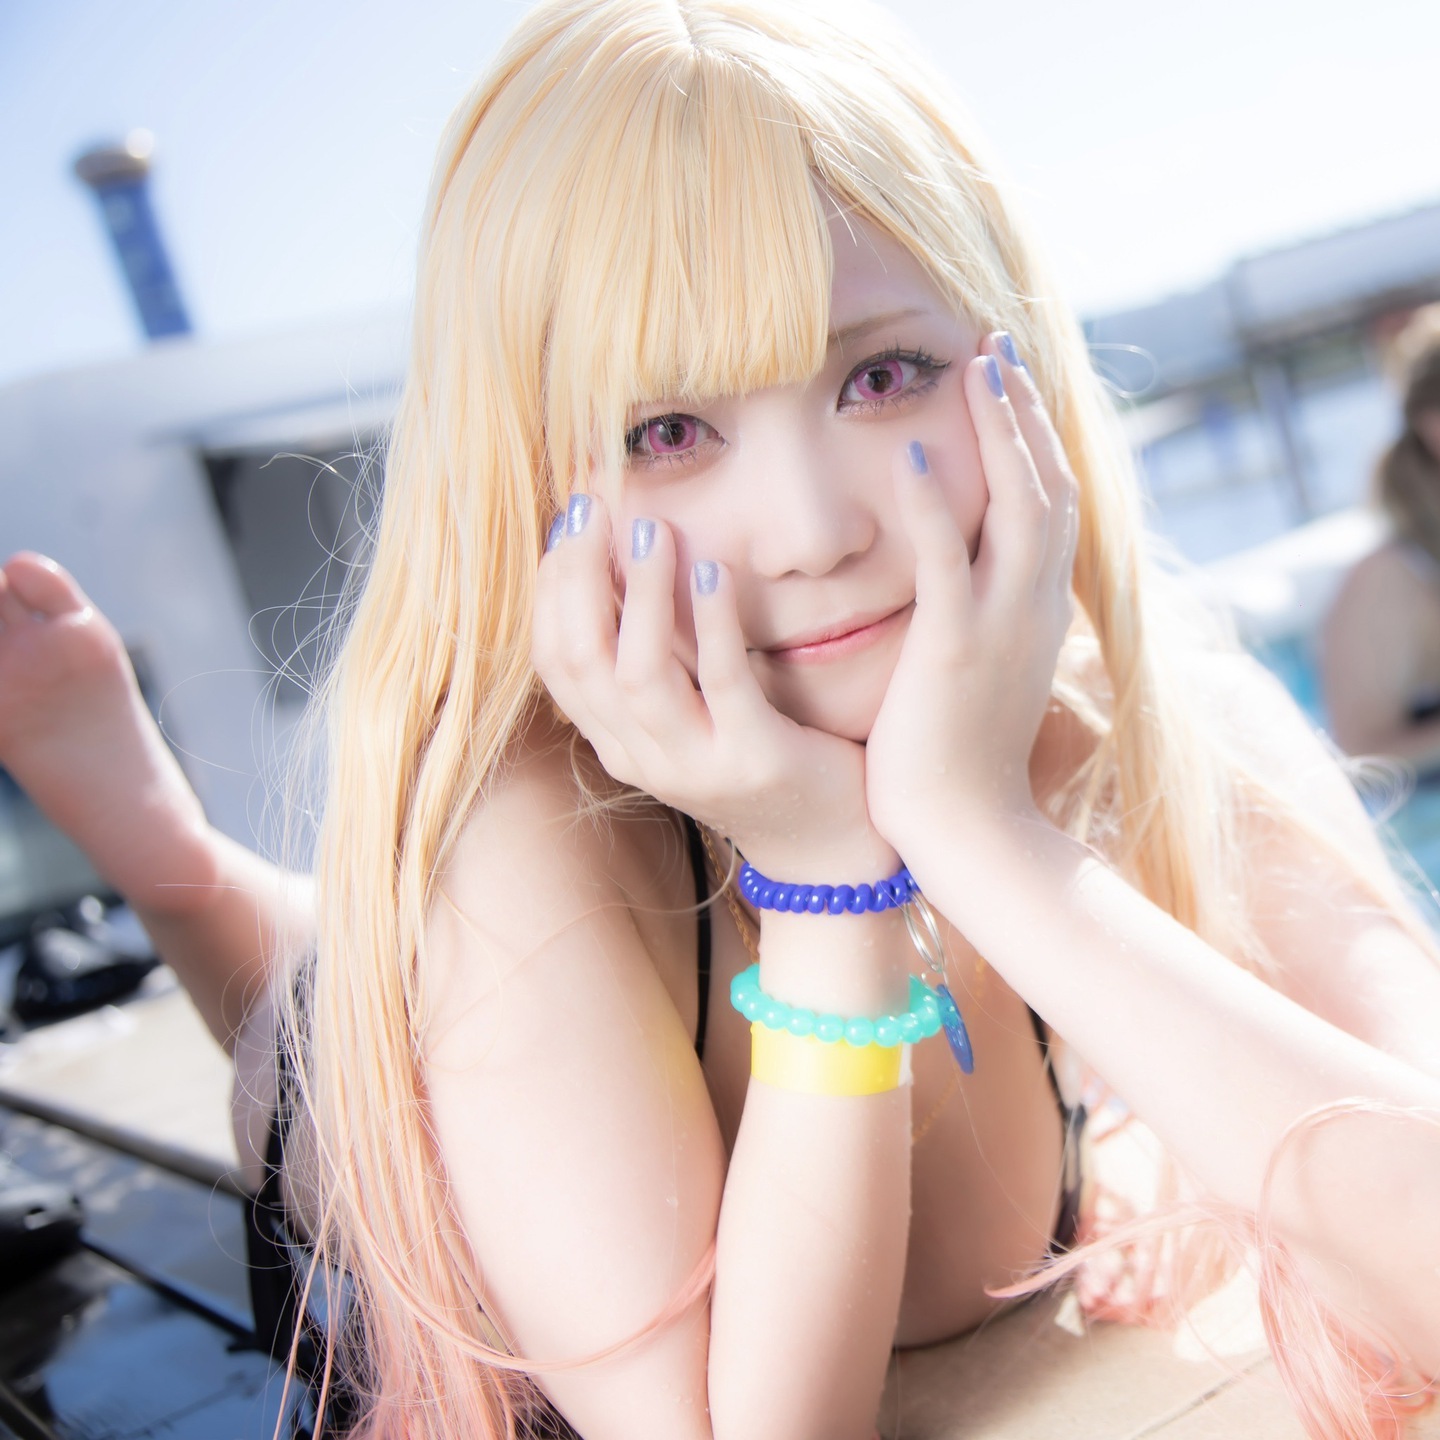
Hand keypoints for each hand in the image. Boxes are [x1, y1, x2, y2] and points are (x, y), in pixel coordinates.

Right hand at [532, 494, 895, 877]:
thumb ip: (654, 654)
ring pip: (638, 675)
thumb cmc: (756, 752)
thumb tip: (617, 560)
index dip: (551, 587)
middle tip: (594, 508)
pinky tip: (713, 570)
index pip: (554, 660)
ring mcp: (694, 765)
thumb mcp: (688, 708)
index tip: (568, 522)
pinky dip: (710, 623)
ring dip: (640, 594)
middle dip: (578, 577)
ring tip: (653, 531)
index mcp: (617, 740)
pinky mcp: (753, 760)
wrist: (826, 841)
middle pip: (580, 661)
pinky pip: (721, 683)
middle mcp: (641, 757)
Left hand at [865, 334, 1077, 868]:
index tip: (1009, 385)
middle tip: (999, 348)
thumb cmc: (962, 760)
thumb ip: (983, 619)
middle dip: (1025, 412)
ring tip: (975, 367)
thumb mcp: (985, 675)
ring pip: (1017, 504)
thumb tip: (968, 583)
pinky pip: (947, 560)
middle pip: (1047, 484)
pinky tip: (906, 451)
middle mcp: (1035, 606)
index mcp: (1039, 610)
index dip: (1034, 440)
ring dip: (998, 430)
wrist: (969, 832)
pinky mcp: (955, 649)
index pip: (1049, 504)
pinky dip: (930, 503)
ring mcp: (1002, 624)